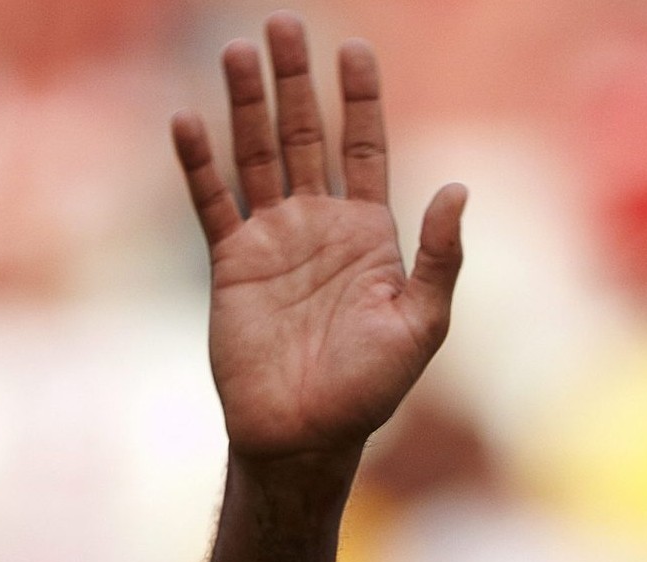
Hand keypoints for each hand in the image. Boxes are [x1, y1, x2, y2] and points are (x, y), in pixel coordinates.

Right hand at [171, 12, 465, 466]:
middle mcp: (320, 227)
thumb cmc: (370, 389)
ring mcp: (272, 240)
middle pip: (306, 135)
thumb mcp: (422, 325)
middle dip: (296, 80)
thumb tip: (458, 188)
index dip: (360, 100)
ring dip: (246, 104)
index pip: (365, 149)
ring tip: (236, 50)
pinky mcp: (230, 263)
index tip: (355, 49)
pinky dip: (198, 163)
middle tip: (283, 23)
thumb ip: (438, 258)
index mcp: (371, 236)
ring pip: (256, 155)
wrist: (305, 435)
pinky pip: (211, 202)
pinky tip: (188, 119)